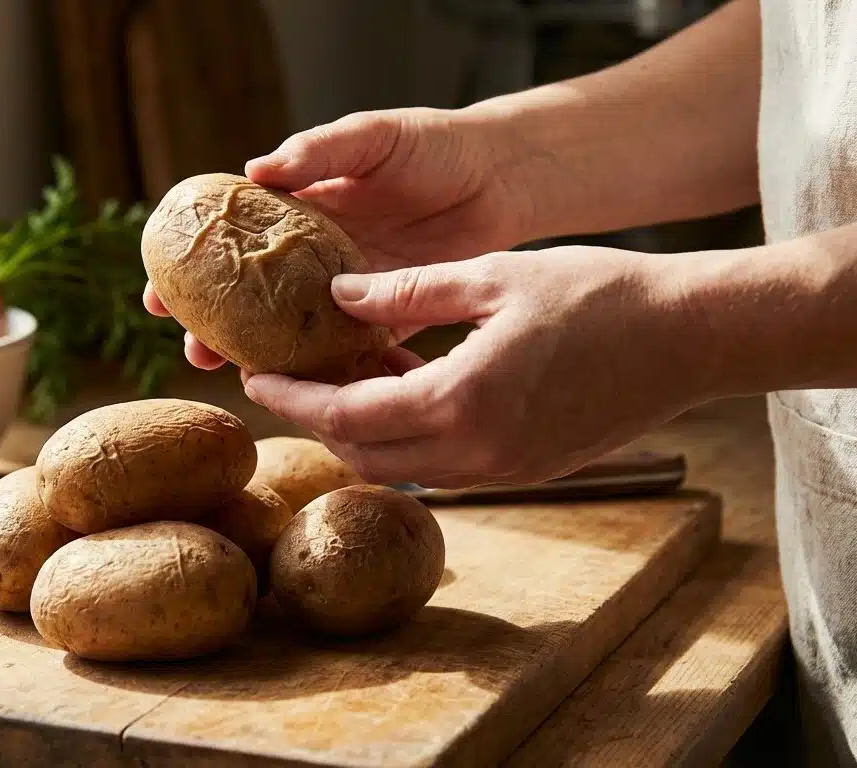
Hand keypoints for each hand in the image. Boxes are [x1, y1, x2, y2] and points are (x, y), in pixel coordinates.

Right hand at [144, 107, 536, 369]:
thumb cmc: (432, 144)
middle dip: (215, 326)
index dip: (190, 269)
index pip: (228, 244)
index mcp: (297, 212)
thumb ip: (318, 150)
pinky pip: (350, 352)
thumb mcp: (371, 136)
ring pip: (293, 334)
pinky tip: (307, 392)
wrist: (502, 177)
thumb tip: (254, 170)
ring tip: (238, 376)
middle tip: (191, 349)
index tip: (157, 293)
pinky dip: (328, 372)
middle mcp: (312, 259)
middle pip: (250, 300)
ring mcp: (347, 293)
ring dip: (263, 357)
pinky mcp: (388, 320)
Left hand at [240, 247, 714, 487]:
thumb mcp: (492, 277)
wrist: (693, 337)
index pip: (345, 416)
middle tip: (293, 376)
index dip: (293, 400)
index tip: (255, 379)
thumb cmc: (602, 295)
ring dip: (363, 429)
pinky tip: (407, 385)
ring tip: (349, 373)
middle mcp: (476, 452)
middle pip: (363, 454)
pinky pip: (443, 466)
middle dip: (318, 419)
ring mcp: (503, 470)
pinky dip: (408, 435)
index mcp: (459, 403)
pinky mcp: (526, 470)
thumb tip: (339, 297)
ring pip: (401, 468)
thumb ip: (407, 291)